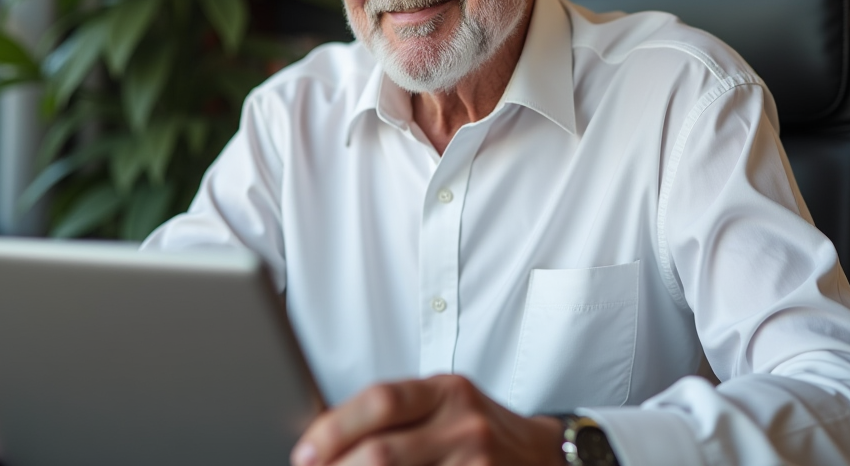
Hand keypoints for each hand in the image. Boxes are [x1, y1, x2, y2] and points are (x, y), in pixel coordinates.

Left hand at [290, 374, 564, 465]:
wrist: (545, 457)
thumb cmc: (481, 430)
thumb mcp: (445, 403)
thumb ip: (395, 415)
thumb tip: (324, 439)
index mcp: (447, 391)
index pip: (381, 401)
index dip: (334, 428)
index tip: (304, 454)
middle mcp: (464, 423)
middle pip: (383, 452)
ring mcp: (477, 462)